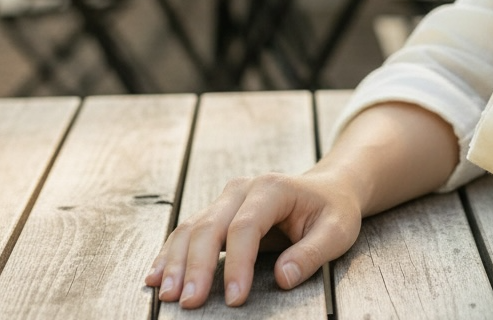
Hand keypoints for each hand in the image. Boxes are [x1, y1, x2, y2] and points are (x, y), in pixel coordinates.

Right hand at [145, 166, 360, 308]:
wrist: (328, 189)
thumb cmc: (333, 210)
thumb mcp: (337, 230)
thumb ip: (312, 253)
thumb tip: (282, 277)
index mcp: (273, 188)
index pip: (246, 227)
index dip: (237, 264)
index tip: (234, 299)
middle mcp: (243, 189)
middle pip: (211, 226)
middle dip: (197, 265)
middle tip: (190, 302)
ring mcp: (227, 199)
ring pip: (193, 228)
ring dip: (175, 261)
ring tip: (166, 295)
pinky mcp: (218, 213)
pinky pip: (188, 232)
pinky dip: (170, 254)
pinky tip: (155, 276)